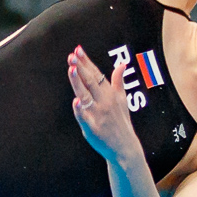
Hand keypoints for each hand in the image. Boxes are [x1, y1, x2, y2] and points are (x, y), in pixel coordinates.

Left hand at [67, 45, 140, 166]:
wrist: (125, 147)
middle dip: (81, 68)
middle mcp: (104, 102)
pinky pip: (84, 118)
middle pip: (90, 82)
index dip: (86, 62)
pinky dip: (80, 110)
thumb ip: (118, 81)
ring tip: (72, 69)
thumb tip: (122, 64)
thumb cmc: (121, 122)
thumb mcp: (123, 100)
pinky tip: (75, 102)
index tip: (78, 50)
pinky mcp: (92, 128)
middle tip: (72, 56)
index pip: (96, 74)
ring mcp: (98, 115)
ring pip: (85, 96)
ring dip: (78, 82)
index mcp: (110, 94)